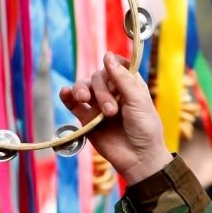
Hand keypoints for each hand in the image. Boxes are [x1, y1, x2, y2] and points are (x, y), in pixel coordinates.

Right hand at [59, 51, 172, 184]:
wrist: (138, 158)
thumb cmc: (145, 129)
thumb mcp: (139, 101)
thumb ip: (123, 79)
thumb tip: (108, 55)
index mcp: (130, 86)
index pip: (117, 65)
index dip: (113, 63)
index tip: (110, 65)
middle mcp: (113, 93)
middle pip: (99, 76)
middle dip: (102, 91)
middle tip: (111, 111)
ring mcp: (98, 105)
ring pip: (84, 87)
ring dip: (82, 89)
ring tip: (85, 99)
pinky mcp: (87, 118)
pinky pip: (73, 103)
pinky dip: (67, 96)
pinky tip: (66, 93)